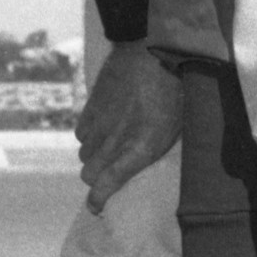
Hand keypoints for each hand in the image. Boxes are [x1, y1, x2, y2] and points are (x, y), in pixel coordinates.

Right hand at [78, 39, 183, 213]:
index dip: (98, 199)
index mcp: (141, 147)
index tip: (97, 206)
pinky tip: (103, 128)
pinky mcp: (90, 108)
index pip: (107, 184)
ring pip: (84, 155)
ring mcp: (99, 124)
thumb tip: (143, 166)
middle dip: (96, 180)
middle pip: (88, 174)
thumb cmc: (174, 90)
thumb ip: (155, 149)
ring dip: (94, 157)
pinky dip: (89, 136)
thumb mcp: (176, 126)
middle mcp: (115, 140)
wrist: (151, 50)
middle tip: (107, 176)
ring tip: (110, 147)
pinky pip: (80, 134)